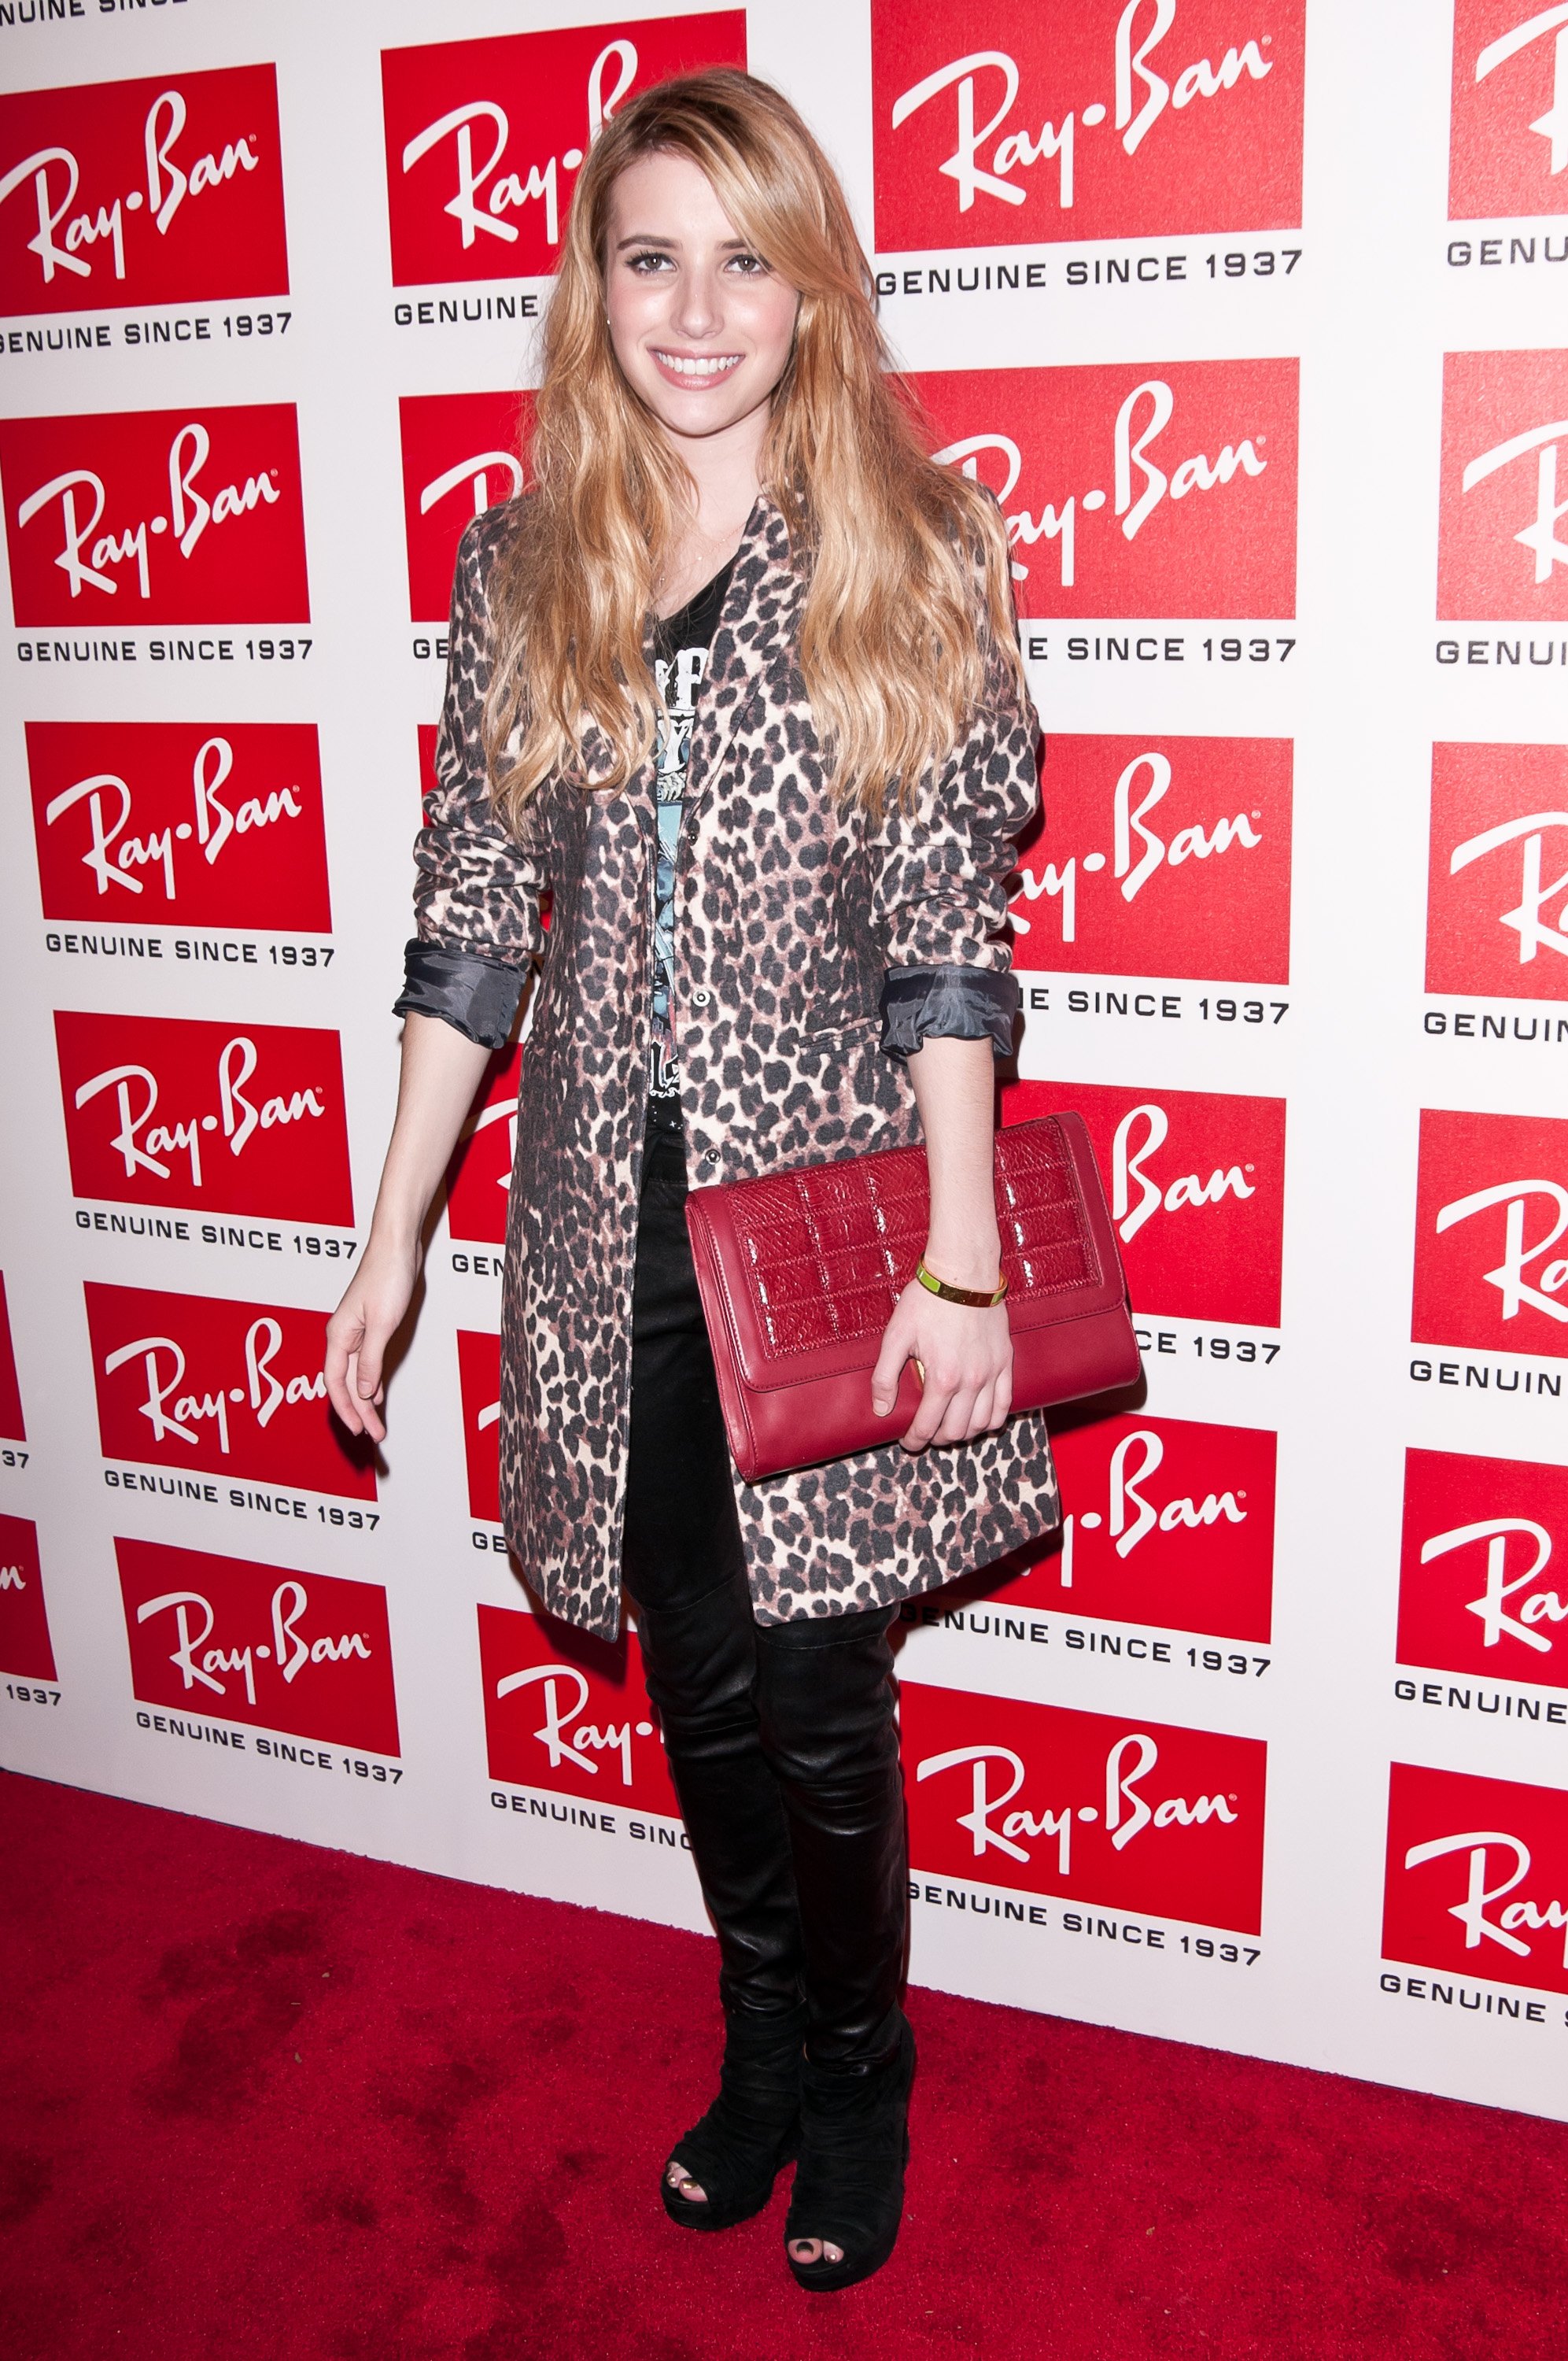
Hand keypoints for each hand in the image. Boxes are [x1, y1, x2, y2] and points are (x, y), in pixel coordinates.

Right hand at [324, 1238, 418, 1443]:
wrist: (397, 1246)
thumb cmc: (387, 1277)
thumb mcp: (381, 1324)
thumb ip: (370, 1359)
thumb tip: (363, 1392)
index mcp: (338, 1336)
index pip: (336, 1383)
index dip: (345, 1409)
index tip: (357, 1430)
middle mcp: (343, 1336)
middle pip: (347, 1384)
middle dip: (359, 1412)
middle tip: (374, 1436)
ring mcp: (357, 1332)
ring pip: (357, 1375)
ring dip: (366, 1400)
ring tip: (377, 1424)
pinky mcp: (371, 1326)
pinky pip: (366, 1363)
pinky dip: (371, 1381)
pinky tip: (377, 1395)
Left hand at [870, 1278, 1012, 1452]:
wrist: (963, 1274)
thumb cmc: (926, 1302)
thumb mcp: (895, 1336)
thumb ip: (885, 1376)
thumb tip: (881, 1409)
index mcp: (942, 1378)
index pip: (927, 1426)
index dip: (914, 1440)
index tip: (908, 1441)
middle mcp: (971, 1381)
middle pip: (956, 1431)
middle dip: (937, 1439)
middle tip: (926, 1433)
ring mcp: (992, 1373)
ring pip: (982, 1424)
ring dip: (964, 1433)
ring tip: (949, 1427)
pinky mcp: (1005, 1362)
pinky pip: (1005, 1405)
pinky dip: (992, 1420)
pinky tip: (979, 1418)